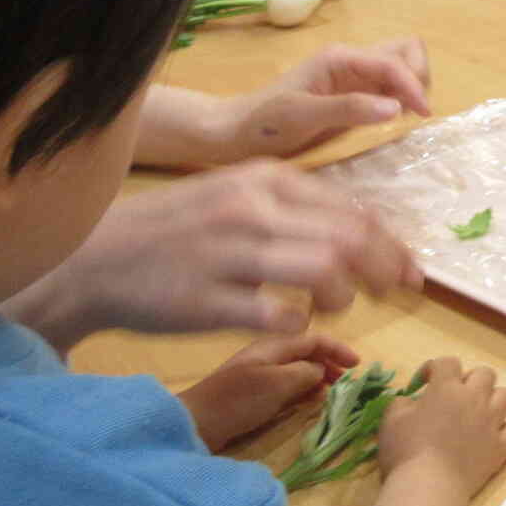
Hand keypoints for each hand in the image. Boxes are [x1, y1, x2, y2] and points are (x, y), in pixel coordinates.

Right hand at [2, 159, 423, 350]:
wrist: (94, 257)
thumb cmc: (177, 228)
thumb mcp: (236, 194)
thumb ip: (295, 206)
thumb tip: (364, 228)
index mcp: (265, 180)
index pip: (351, 210)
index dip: (391, 243)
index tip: (411, 269)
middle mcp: (252, 210)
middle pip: (348, 238)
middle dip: (386, 269)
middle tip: (401, 292)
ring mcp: (228, 254)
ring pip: (321, 271)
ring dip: (342, 296)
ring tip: (336, 307)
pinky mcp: (205, 300)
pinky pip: (275, 315)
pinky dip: (298, 324)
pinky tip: (294, 325)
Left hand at [178, 332, 359, 451]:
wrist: (195, 423)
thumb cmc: (237, 400)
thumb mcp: (277, 384)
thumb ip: (304, 372)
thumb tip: (320, 369)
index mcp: (273, 346)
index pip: (314, 338)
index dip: (338, 348)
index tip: (358, 365)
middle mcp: (266, 354)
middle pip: (306, 351)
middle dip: (329, 362)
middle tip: (347, 380)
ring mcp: (256, 373)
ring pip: (296, 368)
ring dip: (317, 376)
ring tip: (332, 391)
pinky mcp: (250, 392)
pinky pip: (285, 383)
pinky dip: (302, 389)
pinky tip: (307, 401)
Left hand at [206, 38, 432, 163]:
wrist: (237, 133)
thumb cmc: (265, 124)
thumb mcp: (303, 117)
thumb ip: (349, 109)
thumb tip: (397, 107)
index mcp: (340, 58)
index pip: (393, 62)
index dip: (413, 85)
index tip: (422, 115)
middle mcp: (351, 60)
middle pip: (405, 50)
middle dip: (418, 75)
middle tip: (414, 110)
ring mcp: (354, 76)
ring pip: (402, 64)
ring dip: (413, 84)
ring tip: (407, 114)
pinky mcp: (355, 93)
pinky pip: (391, 84)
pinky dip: (403, 96)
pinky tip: (394, 118)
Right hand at [376, 357, 505, 496]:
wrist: (428, 486)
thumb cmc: (405, 451)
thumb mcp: (391, 420)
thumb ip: (402, 402)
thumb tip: (411, 400)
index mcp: (447, 388)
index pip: (448, 362)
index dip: (436, 367)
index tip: (425, 382)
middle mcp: (475, 399)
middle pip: (485, 374)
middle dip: (470, 380)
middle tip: (455, 397)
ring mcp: (492, 423)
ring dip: (493, 400)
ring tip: (478, 414)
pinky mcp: (500, 447)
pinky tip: (494, 438)